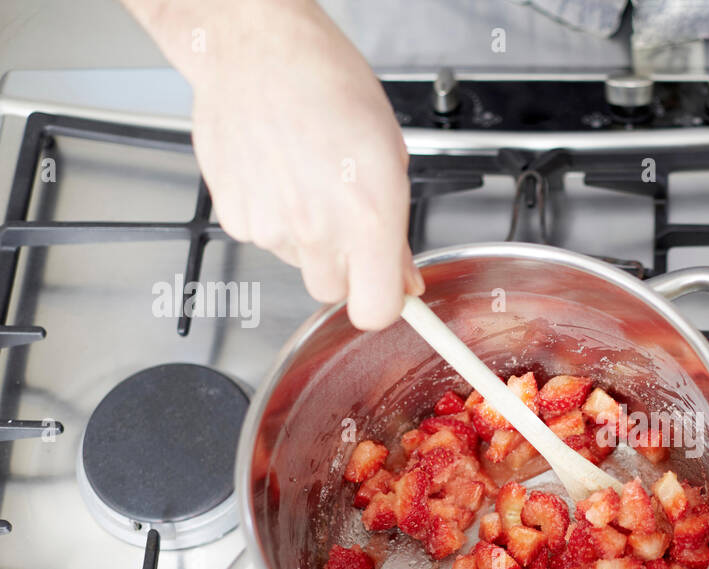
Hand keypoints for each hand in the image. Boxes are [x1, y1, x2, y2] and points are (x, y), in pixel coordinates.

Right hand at [183, 1, 420, 328]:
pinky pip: (262, 240)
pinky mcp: (235, 218)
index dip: (383, 303)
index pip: (376, 311)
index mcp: (368, 219)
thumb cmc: (327, 85)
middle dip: (345, 268)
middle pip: (334, 293)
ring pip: (298, 264)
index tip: (388, 291)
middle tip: (345, 220)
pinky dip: (271, 218)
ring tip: (308, 179)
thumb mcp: (390, 155)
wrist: (257, 50)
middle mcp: (318, 231)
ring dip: (307, 238)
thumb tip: (406, 277)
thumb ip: (397, 230)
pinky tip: (278, 175)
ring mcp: (271, 227)